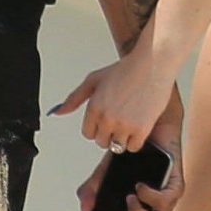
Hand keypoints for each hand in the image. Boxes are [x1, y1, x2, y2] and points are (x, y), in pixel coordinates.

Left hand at [51, 48, 176, 152]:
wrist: (153, 64)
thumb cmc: (127, 69)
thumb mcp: (95, 79)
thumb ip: (74, 98)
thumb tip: (57, 112)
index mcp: (94, 107)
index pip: (88, 133)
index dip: (97, 126)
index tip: (107, 118)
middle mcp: (107, 118)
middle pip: (102, 142)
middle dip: (109, 132)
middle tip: (120, 118)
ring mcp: (124, 125)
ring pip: (117, 146)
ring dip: (122, 138)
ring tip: (130, 122)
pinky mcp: (142, 128)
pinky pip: (133, 147)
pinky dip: (136, 140)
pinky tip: (139, 125)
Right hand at [75, 90, 184, 210]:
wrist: (151, 124)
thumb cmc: (132, 152)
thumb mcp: (107, 173)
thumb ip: (94, 190)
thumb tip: (85, 209)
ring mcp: (169, 199)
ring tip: (130, 200)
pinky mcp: (177, 184)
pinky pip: (166, 202)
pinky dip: (148, 198)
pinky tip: (140, 186)